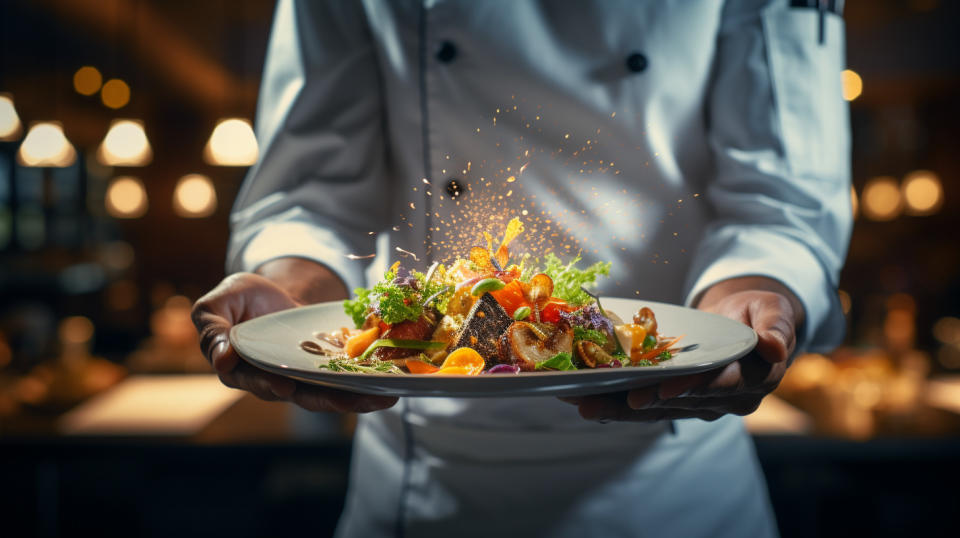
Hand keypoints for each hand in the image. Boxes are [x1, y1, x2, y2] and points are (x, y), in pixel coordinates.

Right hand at [191, 258, 397, 412]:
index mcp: (242, 369)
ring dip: (357, 398)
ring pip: (329, 394)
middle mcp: (275, 380)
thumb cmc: (241, 299)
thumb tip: (222, 358)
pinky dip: (367, 384)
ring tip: (384, 397)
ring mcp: (304, 378)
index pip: (254, 381)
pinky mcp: (327, 370)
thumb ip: (212, 328)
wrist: (274, 293)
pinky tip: (391, 384)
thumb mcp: (217, 304)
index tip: (283, 386)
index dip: (267, 385)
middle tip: (353, 400)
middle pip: (301, 395)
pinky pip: (347, 380)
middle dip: (329, 401)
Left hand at [563, 276, 802, 421]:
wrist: (748, 323)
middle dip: (638, 402)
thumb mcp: (774, 310)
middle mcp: (726, 400)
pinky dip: (616, 404)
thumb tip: (776, 346)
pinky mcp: (679, 401)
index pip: (718, 385)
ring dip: (617, 408)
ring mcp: (700, 404)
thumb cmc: (759, 313)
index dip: (690, 387)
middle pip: (678, 402)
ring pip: (656, 409)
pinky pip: (647, 406)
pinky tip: (586, 402)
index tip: (661, 390)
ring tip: (582, 404)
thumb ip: (775, 326)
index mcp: (753, 378)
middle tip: (601, 401)